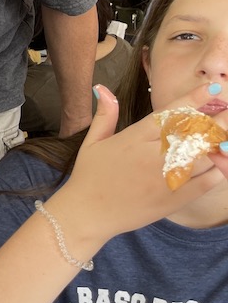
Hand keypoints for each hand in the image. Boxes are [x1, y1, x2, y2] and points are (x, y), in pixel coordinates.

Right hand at [48, 83, 227, 246]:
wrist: (88, 214)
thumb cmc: (89, 176)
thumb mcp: (92, 142)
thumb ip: (105, 115)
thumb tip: (103, 88)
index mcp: (134, 138)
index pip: (170, 113)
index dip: (194, 99)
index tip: (213, 89)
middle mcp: (152, 155)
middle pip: (194, 133)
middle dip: (217, 122)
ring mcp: (165, 178)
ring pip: (204, 156)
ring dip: (216, 147)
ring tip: (222, 140)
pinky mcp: (174, 199)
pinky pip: (207, 182)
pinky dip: (217, 171)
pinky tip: (219, 164)